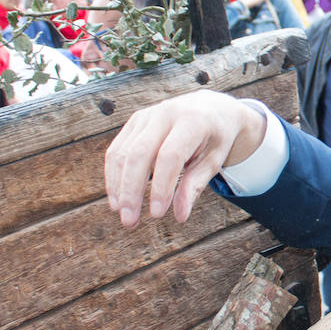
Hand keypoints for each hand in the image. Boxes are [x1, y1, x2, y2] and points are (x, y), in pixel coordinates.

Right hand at [105, 91, 267, 227]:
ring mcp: (147, 115)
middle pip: (139, 154)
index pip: (170, 156)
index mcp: (192, 121)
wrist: (211, 107)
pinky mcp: (135, 121)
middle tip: (130, 222)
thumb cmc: (216, 137)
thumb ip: (196, 185)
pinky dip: (114, 176)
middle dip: (131, 191)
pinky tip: (117, 199)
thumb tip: (180, 215)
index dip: (161, 187)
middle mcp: (166, 113)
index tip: (157, 214)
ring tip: (123, 214)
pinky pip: (117, 150)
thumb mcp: (215, 160)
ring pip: (123, 153)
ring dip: (118, 187)